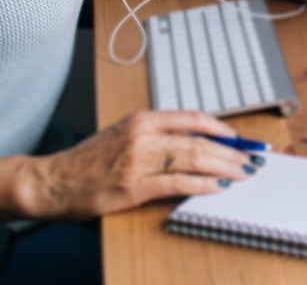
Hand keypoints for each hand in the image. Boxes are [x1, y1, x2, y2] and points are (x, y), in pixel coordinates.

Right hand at [23, 111, 255, 220]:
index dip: (223, 129)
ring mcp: (139, 161)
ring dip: (225, 168)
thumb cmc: (88, 161)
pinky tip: (218, 188)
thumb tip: (197, 144)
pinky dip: (203, 186)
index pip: (193, 118)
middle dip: (232, 151)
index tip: (242, 139)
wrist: (53, 181)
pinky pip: (177, 184)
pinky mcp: (134, 187)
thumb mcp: (123, 135)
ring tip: (244, 174)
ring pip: (194, 159)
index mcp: (142, 119)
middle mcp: (143, 135)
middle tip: (254, 159)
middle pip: (200, 140)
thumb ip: (157, 135)